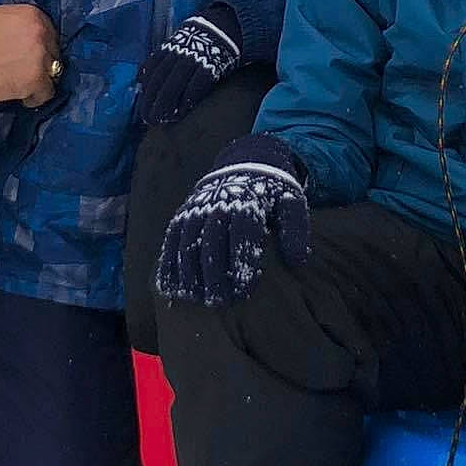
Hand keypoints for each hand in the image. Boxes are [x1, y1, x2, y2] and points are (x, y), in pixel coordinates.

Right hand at [0, 0, 59, 106]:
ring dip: (40, 77)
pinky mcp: (34, 82)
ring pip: (52, 71)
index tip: (26, 49)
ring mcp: (40, 59)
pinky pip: (46, 92)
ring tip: (24, 82)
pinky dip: (36, 96)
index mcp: (31, 14)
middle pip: (53, 50)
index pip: (48, 29)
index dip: (38, 41)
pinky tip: (24, 96)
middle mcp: (41, 35)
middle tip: (23, 66)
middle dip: (41, 58)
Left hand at [136, 7, 242, 124]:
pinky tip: (182, 112)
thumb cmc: (196, 40)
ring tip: (162, 120)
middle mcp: (178, 54)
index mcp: (168, 49)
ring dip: (166, 104)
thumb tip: (139, 78)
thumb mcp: (174, 44)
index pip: (152, 72)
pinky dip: (187, 99)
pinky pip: (196, 85)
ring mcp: (194, 60)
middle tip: (149, 119)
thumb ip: (158, 60)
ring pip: (174, 85)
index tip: (142, 107)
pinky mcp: (210, 67)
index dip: (146, 92)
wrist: (224, 26)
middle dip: (153, 102)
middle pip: (160, 81)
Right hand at [155, 134, 310, 306]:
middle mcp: (218, 205)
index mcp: (247, 202)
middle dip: (212, 273)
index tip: (243, 290)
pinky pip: (171, 240)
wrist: (245, 163)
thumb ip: (295, 230)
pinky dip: (168, 262)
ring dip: (188, 271)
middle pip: (211, 241)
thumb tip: (296, 261)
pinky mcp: (182, 215)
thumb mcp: (291, 202)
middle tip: (217, 301)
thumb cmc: (271, 192)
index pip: (242, 234)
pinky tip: (169, 287)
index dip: (241, 262)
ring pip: (187, 241)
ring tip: (194, 298)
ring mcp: (196, 209)